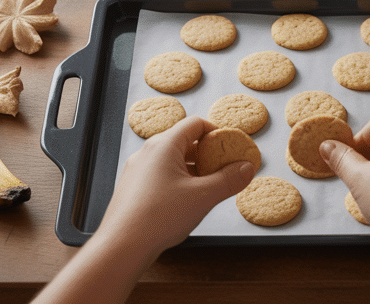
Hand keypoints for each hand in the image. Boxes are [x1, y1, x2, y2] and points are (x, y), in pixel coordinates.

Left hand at [97, 115, 254, 258]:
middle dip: (206, 153)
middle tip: (223, 169)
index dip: (217, 133)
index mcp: (164, 145)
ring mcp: (137, 168)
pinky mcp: (133, 186)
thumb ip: (228, 180)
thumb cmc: (158, 217)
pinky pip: (159, 173)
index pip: (196, 124)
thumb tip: (247, 168)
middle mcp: (148, 151)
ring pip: (171, 159)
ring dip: (192, 168)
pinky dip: (176, 179)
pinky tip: (184, 200)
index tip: (230, 148)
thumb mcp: (203, 197)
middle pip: (183, 141)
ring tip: (207, 187)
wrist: (121, 245)